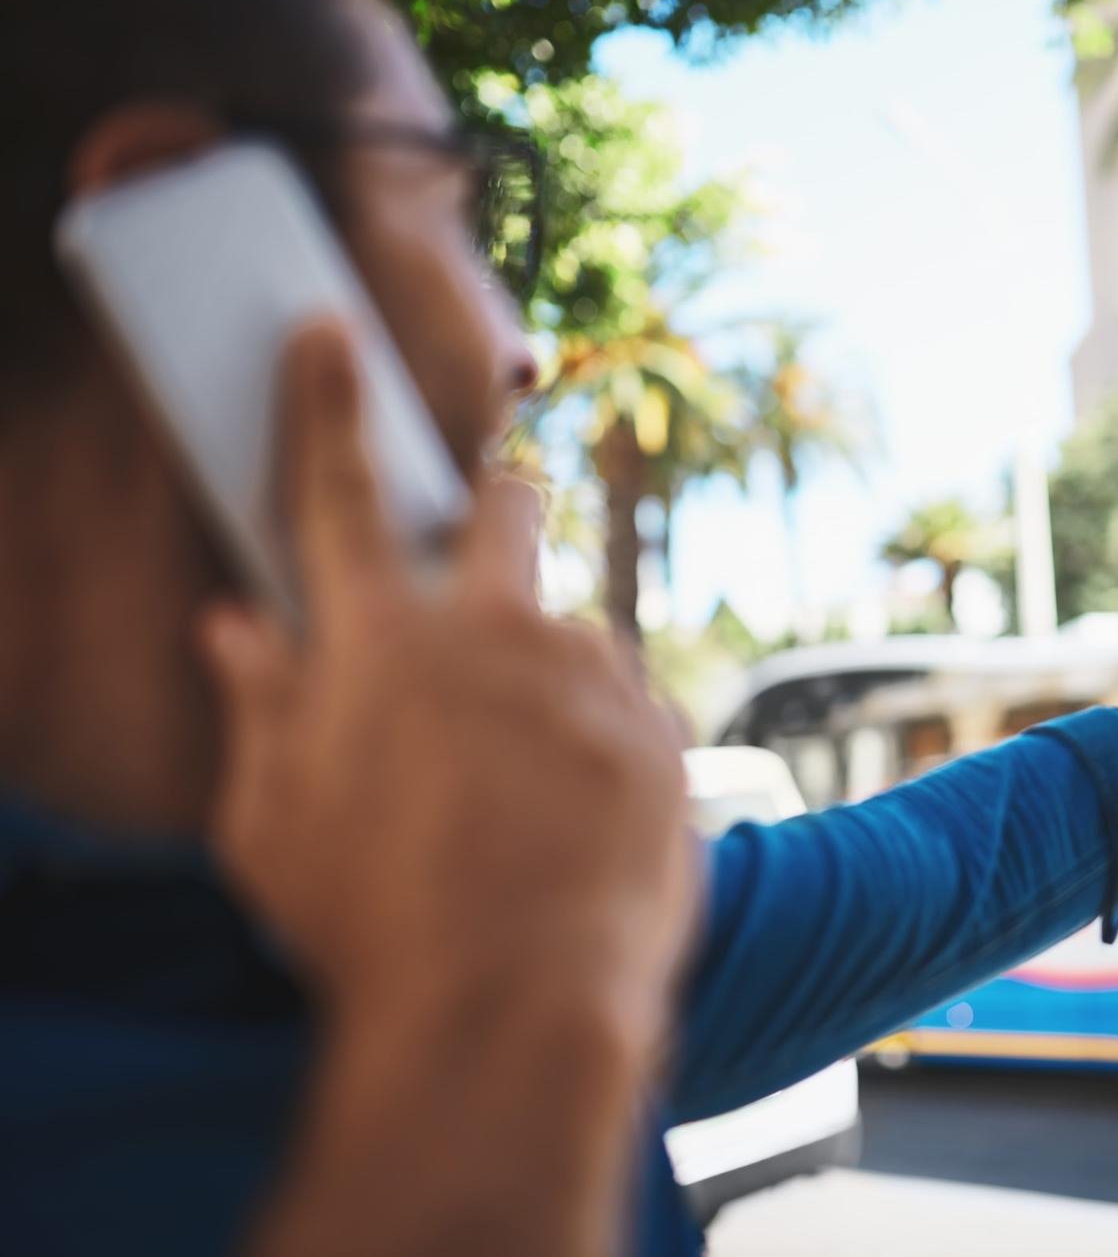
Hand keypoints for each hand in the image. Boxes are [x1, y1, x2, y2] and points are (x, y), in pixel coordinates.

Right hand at [199, 321, 698, 1044]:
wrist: (523, 1006)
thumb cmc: (376, 928)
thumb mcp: (273, 830)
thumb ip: (259, 711)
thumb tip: (234, 628)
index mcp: (377, 644)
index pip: (337, 492)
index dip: (327, 403)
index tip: (329, 332)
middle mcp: (492, 631)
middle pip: (502, 507)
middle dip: (492, 500)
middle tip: (486, 528)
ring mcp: (590, 674)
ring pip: (574, 625)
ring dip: (552, 668)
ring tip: (527, 777)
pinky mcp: (662, 726)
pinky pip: (630, 706)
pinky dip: (605, 739)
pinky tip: (579, 815)